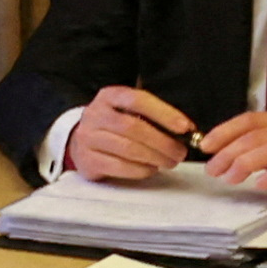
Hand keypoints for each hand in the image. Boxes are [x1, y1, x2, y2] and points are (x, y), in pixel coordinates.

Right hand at [67, 87, 194, 183]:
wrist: (80, 142)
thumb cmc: (114, 126)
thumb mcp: (127, 111)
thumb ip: (153, 116)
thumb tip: (186, 131)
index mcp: (109, 97)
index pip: (137, 100)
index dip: (163, 113)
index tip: (185, 127)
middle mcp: (95, 115)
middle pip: (132, 127)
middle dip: (163, 142)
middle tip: (180, 152)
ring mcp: (88, 138)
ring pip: (127, 148)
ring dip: (155, 157)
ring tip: (169, 162)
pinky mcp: (88, 161)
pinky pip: (119, 166)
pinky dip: (140, 170)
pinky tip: (151, 169)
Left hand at [197, 110, 266, 212]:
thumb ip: (266, 150)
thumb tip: (228, 155)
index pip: (251, 119)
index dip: (225, 131)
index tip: (205, 146)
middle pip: (258, 135)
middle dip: (229, 152)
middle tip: (214, 170)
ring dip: (247, 164)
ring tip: (231, 178)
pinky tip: (262, 184)